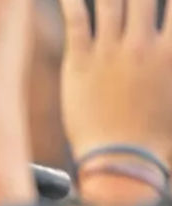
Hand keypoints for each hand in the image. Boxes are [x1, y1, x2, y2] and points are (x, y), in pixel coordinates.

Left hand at [59, 0, 171, 167]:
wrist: (121, 159)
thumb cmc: (156, 132)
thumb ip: (171, 57)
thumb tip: (167, 46)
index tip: (162, 0)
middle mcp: (142, 45)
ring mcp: (110, 52)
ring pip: (109, 1)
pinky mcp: (80, 62)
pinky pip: (76, 20)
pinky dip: (73, 1)